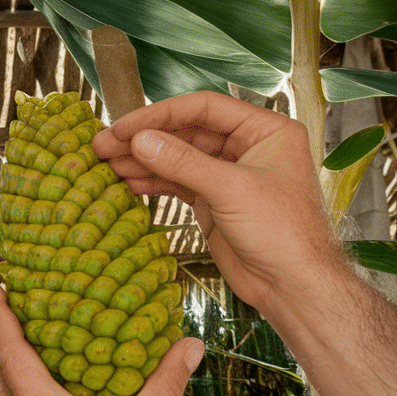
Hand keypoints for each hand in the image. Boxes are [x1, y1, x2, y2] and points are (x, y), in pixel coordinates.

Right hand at [92, 91, 340, 310]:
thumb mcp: (231, 190)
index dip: (160, 115)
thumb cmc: (282, 233)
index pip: (204, 109)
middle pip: (185, 132)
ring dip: (142, 160)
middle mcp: (246, 146)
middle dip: (145, 138)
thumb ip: (183, 163)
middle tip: (103, 144)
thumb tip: (139, 140)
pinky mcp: (213, 200)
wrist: (292, 286)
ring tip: (105, 163)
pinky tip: (125, 182)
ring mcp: (227, 173)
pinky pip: (176, 182)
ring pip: (176, 158)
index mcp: (265, 130)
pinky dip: (151, 182)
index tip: (124, 126)